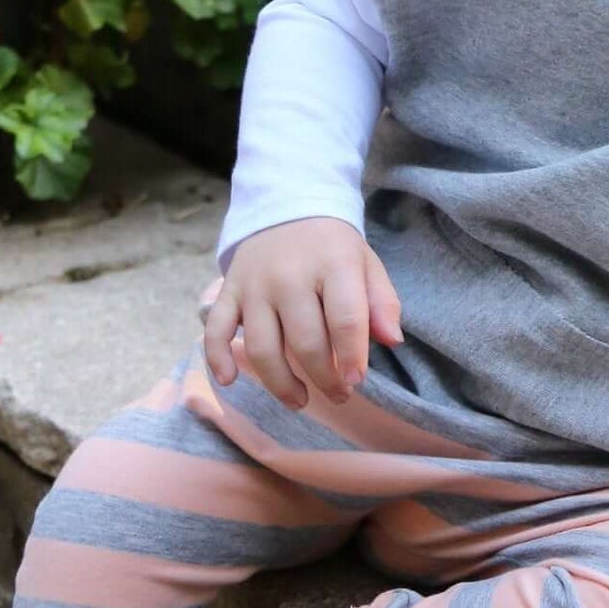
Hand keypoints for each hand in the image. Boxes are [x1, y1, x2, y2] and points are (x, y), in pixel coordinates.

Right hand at [202, 217, 402, 408]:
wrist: (286, 207)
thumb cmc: (332, 248)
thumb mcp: (367, 265)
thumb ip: (383, 303)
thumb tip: (392, 341)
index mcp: (332, 264)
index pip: (345, 318)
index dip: (351, 357)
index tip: (356, 382)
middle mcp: (289, 275)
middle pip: (305, 341)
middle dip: (324, 378)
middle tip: (339, 393)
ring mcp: (254, 285)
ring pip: (262, 347)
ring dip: (280, 384)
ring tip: (300, 400)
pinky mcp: (229, 291)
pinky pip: (216, 329)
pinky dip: (216, 357)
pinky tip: (229, 380)